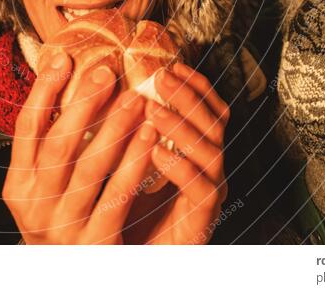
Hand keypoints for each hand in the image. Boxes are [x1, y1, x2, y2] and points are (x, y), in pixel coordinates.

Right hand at [3, 51, 158, 243]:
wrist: (72, 278)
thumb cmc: (65, 219)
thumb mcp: (46, 186)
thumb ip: (52, 146)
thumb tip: (62, 78)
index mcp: (18, 184)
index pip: (26, 128)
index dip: (43, 90)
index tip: (63, 57)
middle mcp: (34, 205)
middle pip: (57, 144)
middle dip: (82, 103)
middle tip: (107, 71)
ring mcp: (62, 226)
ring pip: (89, 168)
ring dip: (114, 128)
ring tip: (136, 98)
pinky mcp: (94, 243)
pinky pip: (116, 195)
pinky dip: (134, 162)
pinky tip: (149, 136)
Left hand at [122, 62, 228, 243]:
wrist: (132, 258)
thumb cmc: (127, 204)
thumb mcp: (127, 159)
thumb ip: (127, 127)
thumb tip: (109, 86)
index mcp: (196, 148)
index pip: (209, 109)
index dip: (195, 85)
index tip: (171, 65)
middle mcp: (209, 167)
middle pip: (215, 122)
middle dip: (188, 96)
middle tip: (161, 77)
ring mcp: (209, 193)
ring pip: (211, 152)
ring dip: (182, 126)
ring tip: (153, 110)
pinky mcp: (201, 221)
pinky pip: (201, 189)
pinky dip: (180, 167)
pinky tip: (155, 151)